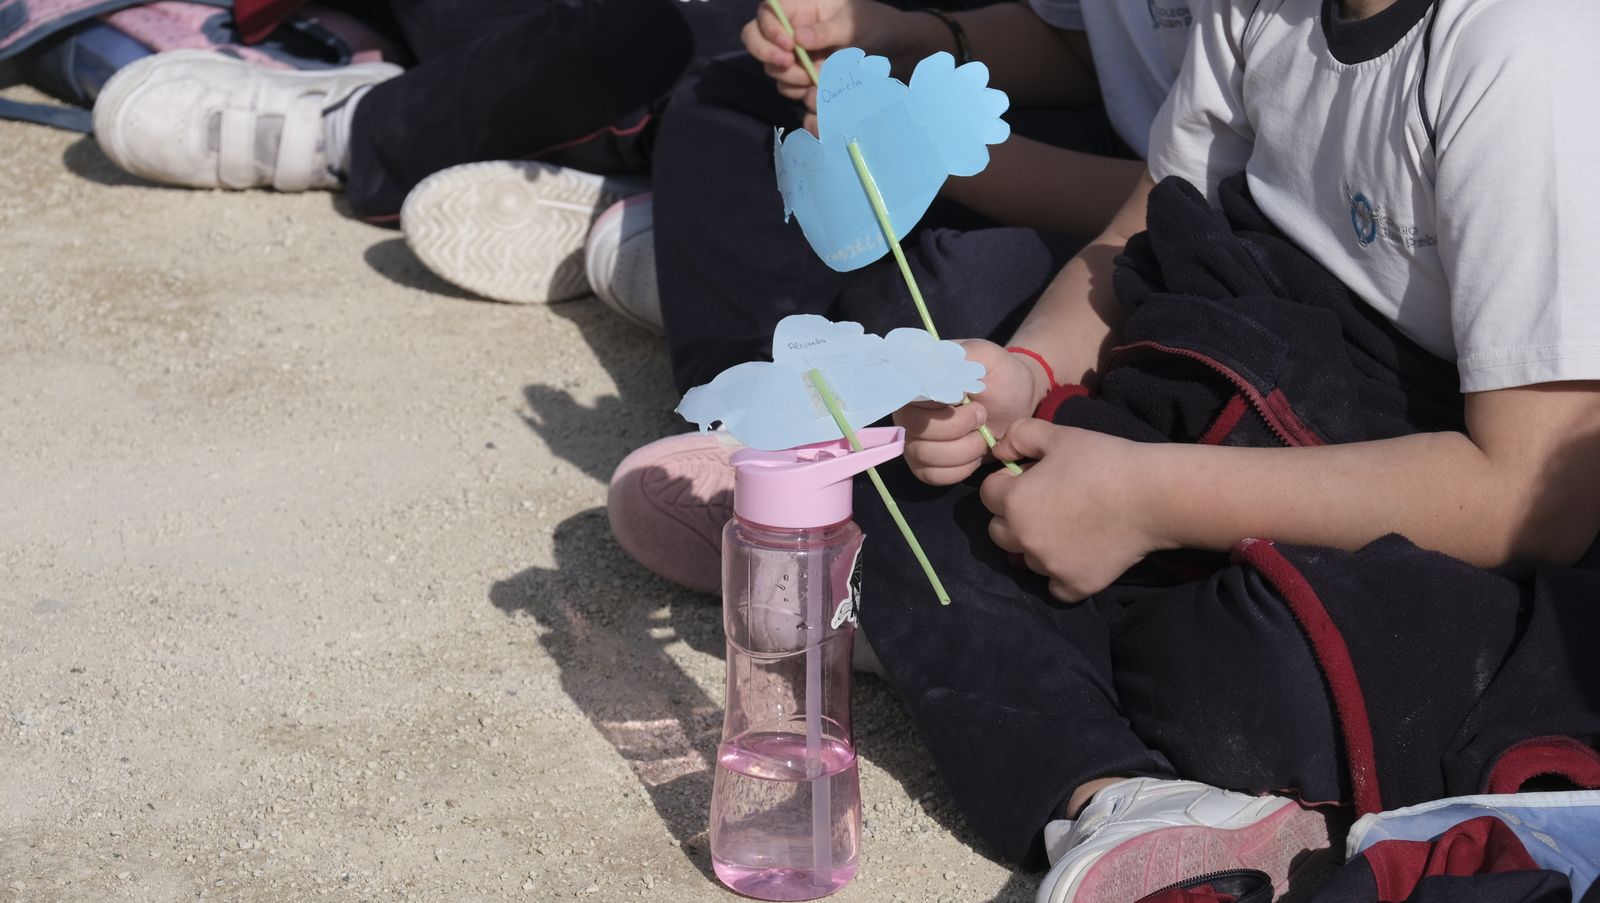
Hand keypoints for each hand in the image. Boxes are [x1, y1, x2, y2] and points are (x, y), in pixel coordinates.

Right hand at [741, 0, 902, 129]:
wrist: (892, 50)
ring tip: (816, 77)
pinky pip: (787, 85)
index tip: (788, 45)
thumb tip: (796, 38)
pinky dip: (798, 90)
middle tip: (788, 63)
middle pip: (755, 38)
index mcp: (801, 7)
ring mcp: (795, 53)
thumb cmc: (873, 25)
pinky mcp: (802, 75)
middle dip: (767, 54)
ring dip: (789, 76)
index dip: (769, 28)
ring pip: (772, 67)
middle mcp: (792, 29)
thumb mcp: (852, 25)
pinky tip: (818, 88)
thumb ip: (825, 31)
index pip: (767, 11)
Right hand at [894, 340, 1047, 484]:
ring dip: (964, 449)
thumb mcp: (985, 357)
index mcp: (916, 382)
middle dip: (958, 426)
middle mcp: (908, 412)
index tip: (965, 397)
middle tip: (982, 414)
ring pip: (925, 455)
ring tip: (983, 435)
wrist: (1017, 401)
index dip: (940, 403)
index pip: (910, 398)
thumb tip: (928, 369)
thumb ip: (958, 357)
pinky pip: (933, 476)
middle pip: (917, 429)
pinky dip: (961, 468)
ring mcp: (914, 441)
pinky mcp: (926, 466)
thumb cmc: (1000, 375)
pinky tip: (975, 453)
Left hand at [980, 420, 1164, 601]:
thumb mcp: (1058, 435)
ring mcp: (1048, 566)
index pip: (988, 494)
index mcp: (1015, 501)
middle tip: (1045, 504)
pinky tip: (1078, 554)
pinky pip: (1054, 586)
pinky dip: (1061, 574)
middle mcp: (1024, 538)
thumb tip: (998, 451)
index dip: (1006, 482)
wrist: (1152, 496)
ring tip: (1065, 527)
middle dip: (1012, 517)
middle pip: (998, 531)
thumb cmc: (1104, 460)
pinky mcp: (1074, 585)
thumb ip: (1018, 436)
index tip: (1030, 477)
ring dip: (1036, 545)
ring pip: (1025, 559)